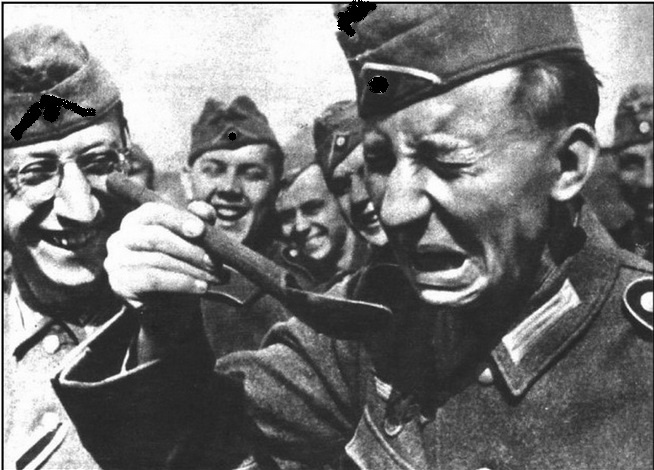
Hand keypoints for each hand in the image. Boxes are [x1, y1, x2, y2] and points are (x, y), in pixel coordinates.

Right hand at [105, 202, 222, 307]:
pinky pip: (154, 280)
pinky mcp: (120, 284)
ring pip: (158, 260)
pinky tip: (202, 287)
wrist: (172, 306)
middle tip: (215, 262)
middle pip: (155, 237)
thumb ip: (201, 222)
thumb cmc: (183, 265)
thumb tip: (204, 211)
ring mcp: (117, 261)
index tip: (202, 230)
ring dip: (192, 269)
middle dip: (190, 249)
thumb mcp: (195, 241)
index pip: (155, 212)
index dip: (179, 219)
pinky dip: (182, 282)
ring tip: (216, 277)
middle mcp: (121, 237)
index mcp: (137, 220)